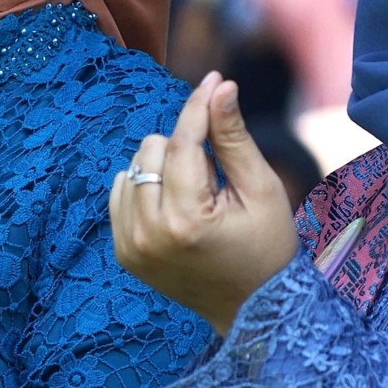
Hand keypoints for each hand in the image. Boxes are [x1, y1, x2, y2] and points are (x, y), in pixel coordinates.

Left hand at [109, 73, 297, 332]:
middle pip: (152, 148)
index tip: (214, 79)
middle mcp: (148, 234)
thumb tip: (220, 87)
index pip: (183, 142)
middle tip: (214, 180)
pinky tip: (175, 207)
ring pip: (134, 167)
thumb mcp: (261, 189)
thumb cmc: (266, 246)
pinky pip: (121, 191)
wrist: (251, 308)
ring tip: (196, 197)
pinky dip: (145, 188)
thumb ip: (233, 137)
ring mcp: (130, 246)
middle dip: (185, 148)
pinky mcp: (122, 252)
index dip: (200, 106)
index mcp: (186, 220)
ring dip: (164, 168)